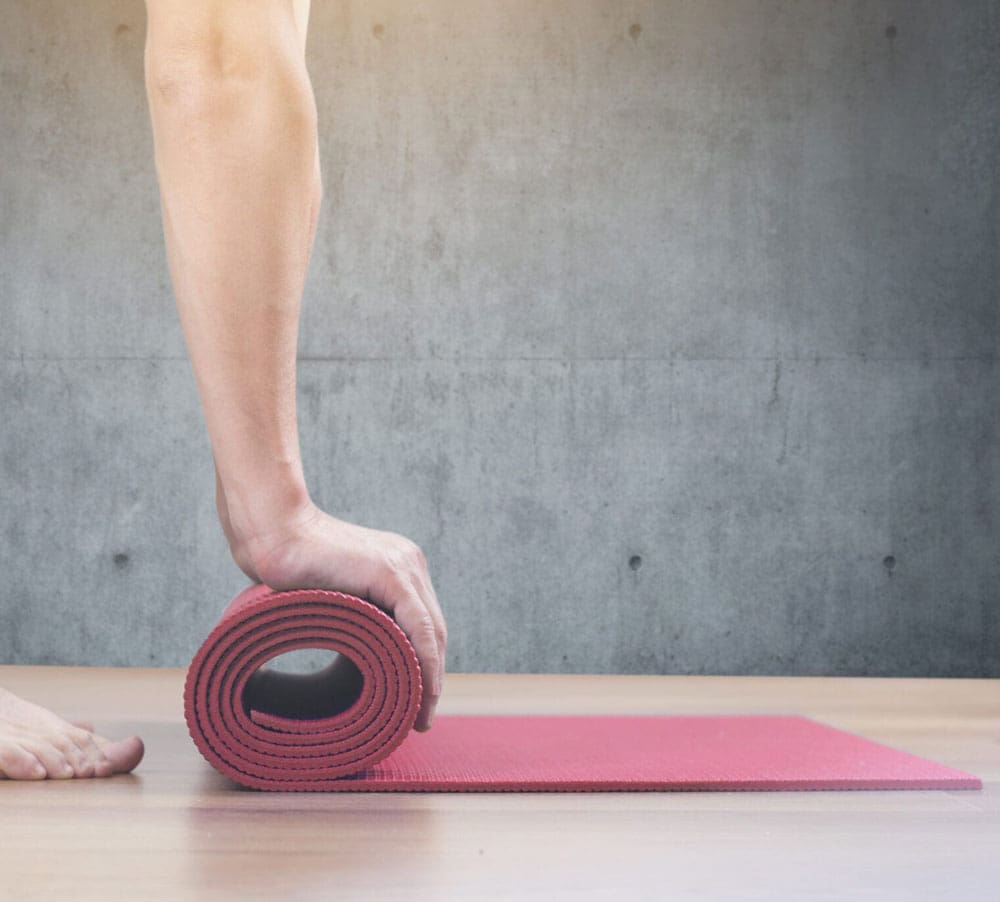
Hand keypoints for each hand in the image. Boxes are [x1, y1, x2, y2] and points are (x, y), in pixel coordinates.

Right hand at [228, 500, 446, 730]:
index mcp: (399, 568)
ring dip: (430, 677)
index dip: (426, 665)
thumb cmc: (290, 566)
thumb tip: (352, 656)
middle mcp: (409, 564)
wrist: (274, 534)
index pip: (424, 624)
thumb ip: (353, 613)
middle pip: (433, 630)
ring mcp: (404, 566)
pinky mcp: (391, 573)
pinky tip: (423, 689)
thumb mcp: (334, 596)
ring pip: (432, 631)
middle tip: (421, 718)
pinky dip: (424, 660)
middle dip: (431, 677)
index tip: (418, 702)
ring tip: (420, 715)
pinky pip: (419, 625)